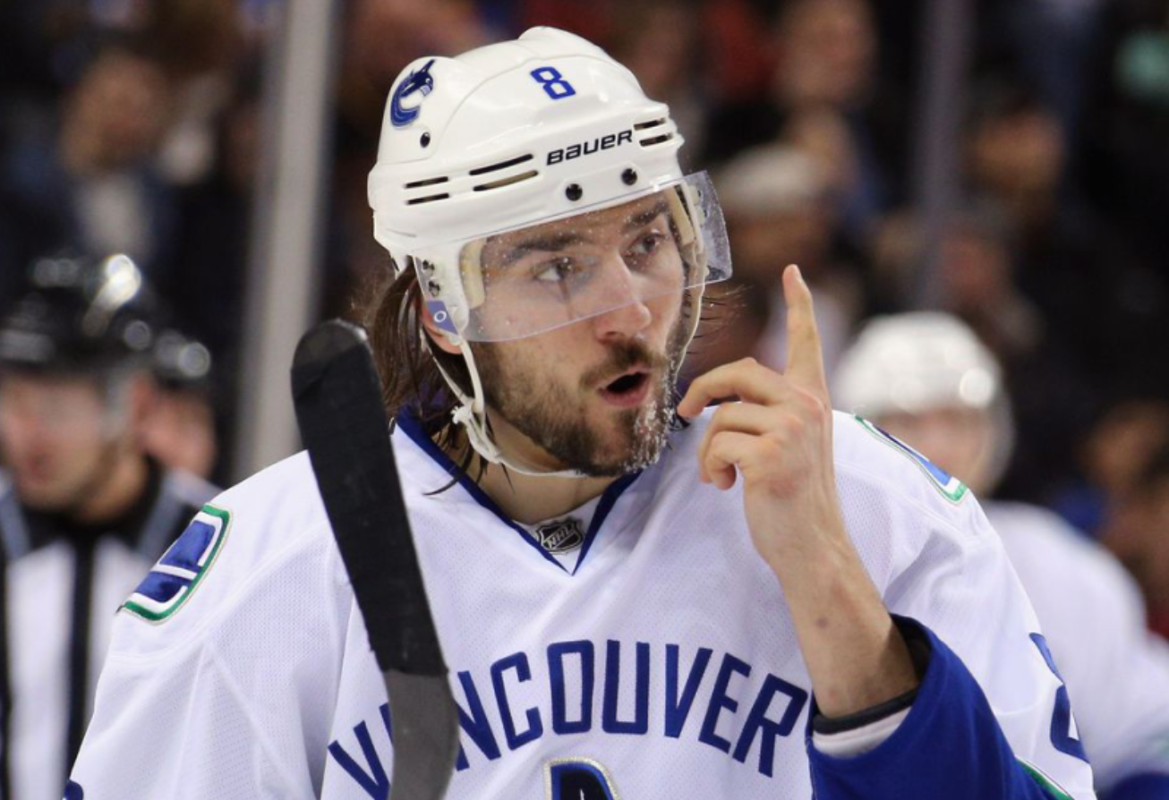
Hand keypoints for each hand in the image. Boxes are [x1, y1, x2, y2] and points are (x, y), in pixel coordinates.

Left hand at [676, 264, 843, 567]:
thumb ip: (769, 415)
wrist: (812, 547)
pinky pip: (717, 445)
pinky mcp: (772, 454)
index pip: (805, 343)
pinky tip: (727, 488)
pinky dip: (711, 470)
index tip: (793, 272)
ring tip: (723, 476)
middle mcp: (807, 406)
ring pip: (721, 416)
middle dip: (704, 390)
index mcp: (813, 400)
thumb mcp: (789, 447)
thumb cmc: (793, 500)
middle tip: (690, 411)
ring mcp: (792, 429)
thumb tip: (717, 402)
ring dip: (709, 451)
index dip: (799, 305)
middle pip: (737, 371)